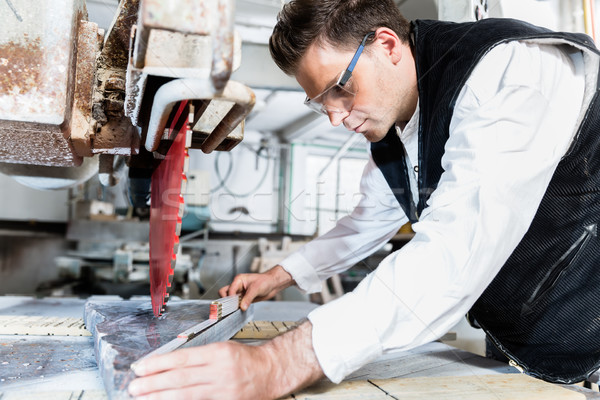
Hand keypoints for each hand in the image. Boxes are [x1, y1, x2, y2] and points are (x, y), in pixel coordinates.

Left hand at [128, 322, 323, 399]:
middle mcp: (220, 371)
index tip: (140, 367)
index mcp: (218, 352)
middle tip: (134, 386)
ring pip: (186, 394)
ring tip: (143, 396)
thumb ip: (198, 357)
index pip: (182, 358)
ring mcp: (223, 390)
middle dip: (154, 383)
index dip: (159, 364)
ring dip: (161, 396)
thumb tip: (168, 365)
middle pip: (181, 378)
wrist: (272, 371)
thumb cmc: (246, 358)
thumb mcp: (223, 348)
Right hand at [218, 265, 293, 310]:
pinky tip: (240, 310)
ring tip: (236, 309)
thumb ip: (248, 298)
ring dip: (232, 304)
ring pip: (230, 299)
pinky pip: (236, 303)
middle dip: (227, 300)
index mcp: (238, 280)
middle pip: (225, 293)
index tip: (233, 305)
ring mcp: (240, 292)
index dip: (230, 298)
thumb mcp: (256, 289)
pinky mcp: (243, 298)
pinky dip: (236, 307)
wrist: (273, 284)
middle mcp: (237, 285)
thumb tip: (242, 307)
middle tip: (232, 307)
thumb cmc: (265, 281)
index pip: (229, 290)